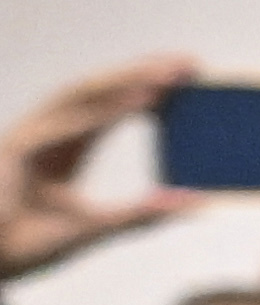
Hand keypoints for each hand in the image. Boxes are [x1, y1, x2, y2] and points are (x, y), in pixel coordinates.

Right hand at [4, 55, 188, 278]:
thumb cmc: (30, 242)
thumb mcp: (99, 226)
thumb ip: (143, 214)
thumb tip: (196, 203)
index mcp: (68, 144)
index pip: (112, 105)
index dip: (146, 87)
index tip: (188, 75)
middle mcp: (50, 132)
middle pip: (100, 92)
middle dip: (141, 73)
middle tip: (188, 63)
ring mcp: (31, 137)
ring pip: (81, 98)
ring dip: (124, 84)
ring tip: (165, 76)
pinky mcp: (17, 151)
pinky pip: (63, 127)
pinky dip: (99, 114)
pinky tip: (134, 103)